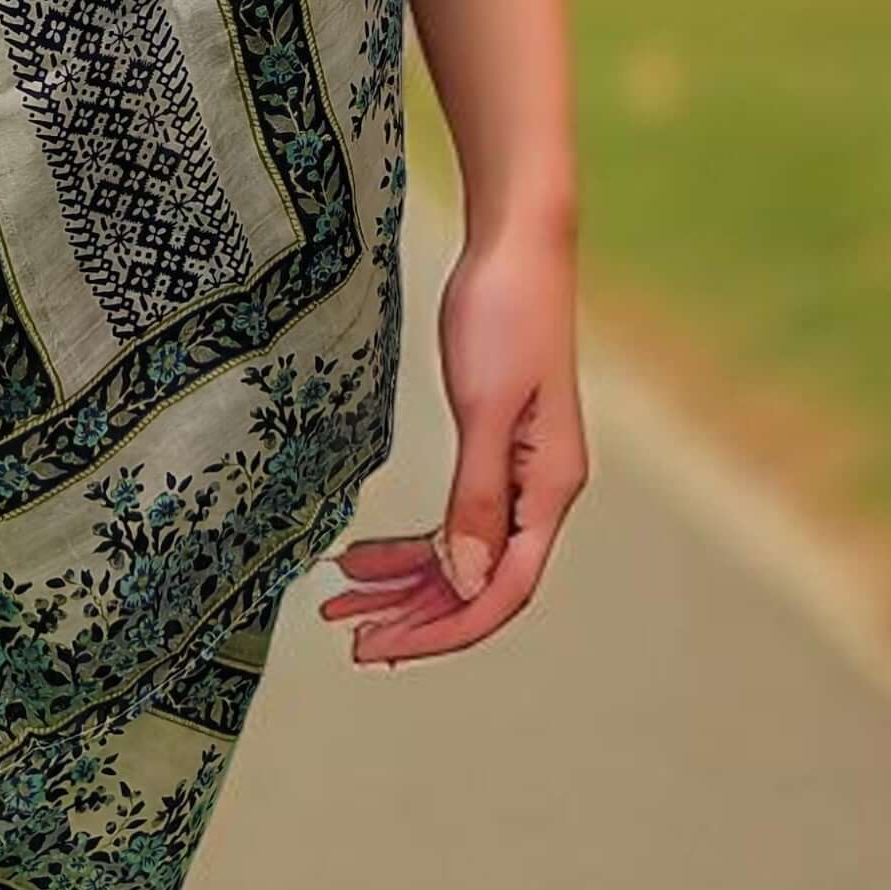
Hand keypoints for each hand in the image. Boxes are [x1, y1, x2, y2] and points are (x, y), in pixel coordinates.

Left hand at [320, 220, 588, 665]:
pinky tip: (364, 554)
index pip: (503, 590)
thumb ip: (478, 497)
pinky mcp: (494, 448)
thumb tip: (468, 581)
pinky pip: (454, 518)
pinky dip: (411, 545)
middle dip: (415, 616)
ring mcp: (518, 472)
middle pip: (478, 583)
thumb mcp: (486, 407)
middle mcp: (541, 492)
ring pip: (461, 555)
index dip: (446, 627)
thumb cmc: (506, 312)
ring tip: (339, 602)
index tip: (385, 647)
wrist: (515, 242)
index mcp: (552, 489)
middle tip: (348, 638)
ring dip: (404, 584)